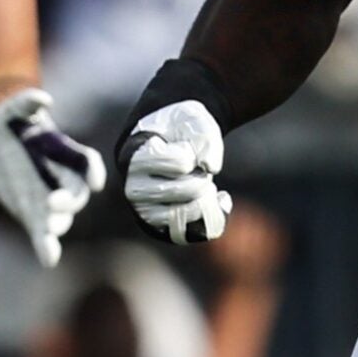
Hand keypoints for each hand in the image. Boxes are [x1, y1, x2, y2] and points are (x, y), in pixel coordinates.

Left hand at [0, 88, 105, 268]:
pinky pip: (42, 233)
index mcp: (64, 154)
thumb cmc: (6, 125)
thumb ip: (25, 102)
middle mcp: (61, 179)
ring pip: (62, 216)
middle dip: (68, 201)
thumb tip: (42, 99)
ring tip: (52, 231)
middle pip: (76, 194)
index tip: (95, 181)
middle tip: (51, 203)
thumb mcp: (11, 110)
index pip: (87, 165)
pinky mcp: (31, 214)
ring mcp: (47, 199)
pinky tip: (49, 259)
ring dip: (58, 223)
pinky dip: (46, 246)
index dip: (93, 172)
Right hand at [124, 100, 232, 245]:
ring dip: (206, 199)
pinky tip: (223, 199)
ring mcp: (145, 210)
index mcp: (134, 157)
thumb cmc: (181, 128)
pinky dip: (214, 219)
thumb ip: (205, 140)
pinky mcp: (161, 226)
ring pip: (185, 217)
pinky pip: (190, 235)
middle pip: (183, 191)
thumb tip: (210, 167)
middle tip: (199, 170)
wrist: (172, 138)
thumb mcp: (194, 121)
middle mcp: (133, 188)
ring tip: (208, 184)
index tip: (184, 149)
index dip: (189, 155)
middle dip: (201, 178)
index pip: (176, 163)